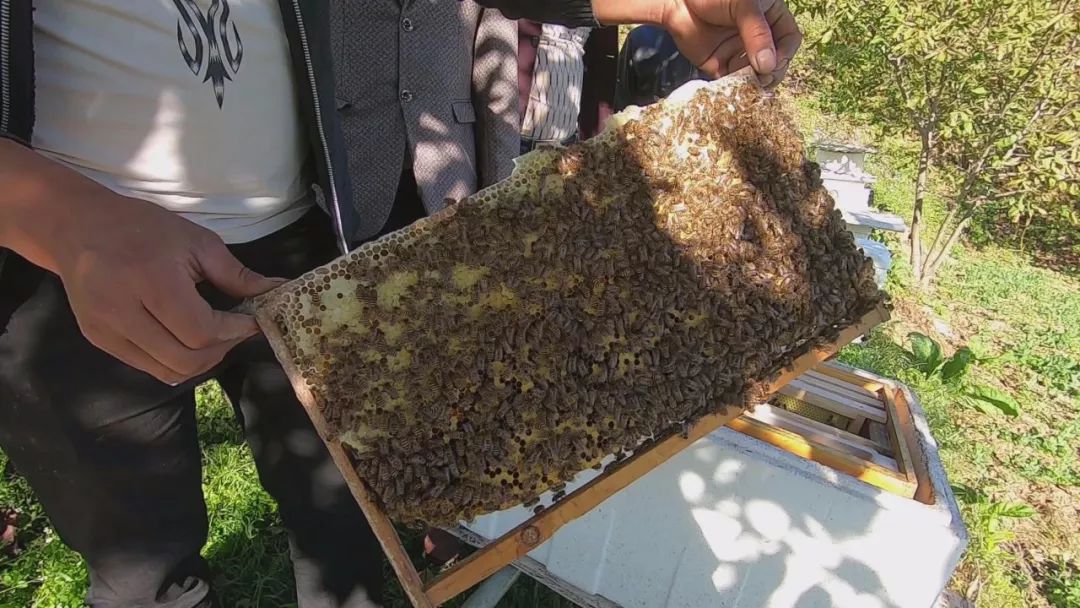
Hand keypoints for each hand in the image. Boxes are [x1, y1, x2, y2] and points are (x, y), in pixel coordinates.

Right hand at [52, 192, 284, 384]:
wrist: (78, 227)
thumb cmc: (143, 228)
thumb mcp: (196, 242)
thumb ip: (236, 275)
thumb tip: (277, 291)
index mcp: (151, 281)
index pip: (201, 331)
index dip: (234, 332)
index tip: (251, 321)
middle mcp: (123, 311)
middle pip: (185, 359)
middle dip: (220, 350)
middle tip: (234, 331)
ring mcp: (106, 331)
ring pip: (167, 371)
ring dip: (199, 361)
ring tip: (211, 336)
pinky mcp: (98, 340)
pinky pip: (146, 366)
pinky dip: (174, 360)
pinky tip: (184, 338)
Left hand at [659, 0, 801, 85]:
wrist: (677, 3)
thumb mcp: (743, 5)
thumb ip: (756, 33)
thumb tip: (768, 65)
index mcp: (769, 18)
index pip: (788, 39)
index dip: (785, 52)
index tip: (775, 62)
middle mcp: (757, 38)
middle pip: (775, 61)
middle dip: (772, 72)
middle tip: (764, 78)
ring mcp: (740, 52)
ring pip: (756, 74)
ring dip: (755, 83)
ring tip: (750, 85)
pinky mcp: (722, 66)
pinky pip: (734, 81)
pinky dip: (736, 88)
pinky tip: (735, 88)